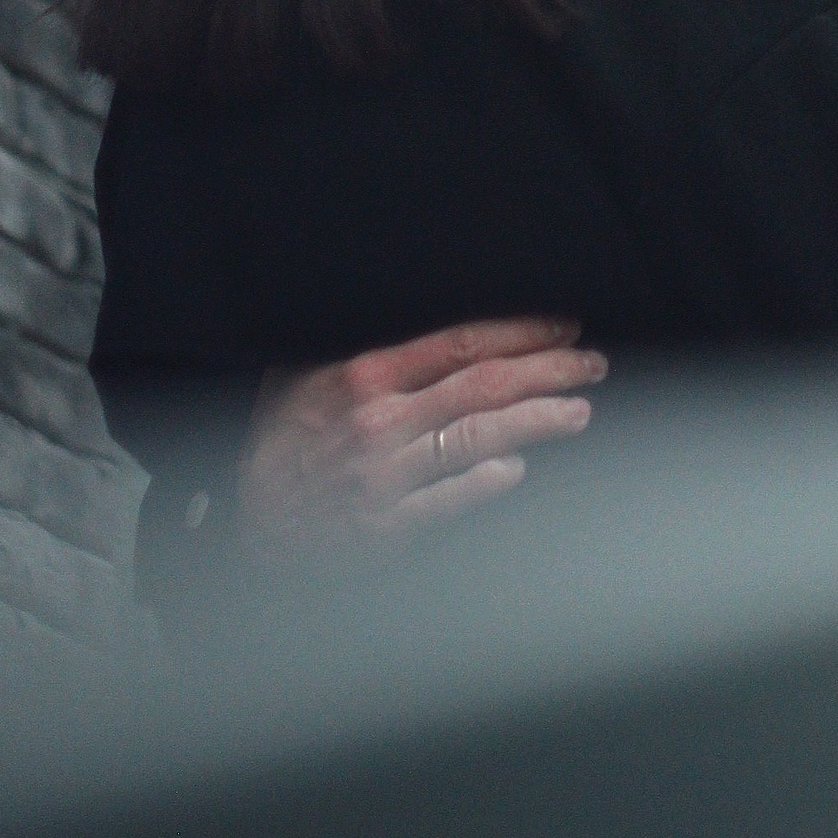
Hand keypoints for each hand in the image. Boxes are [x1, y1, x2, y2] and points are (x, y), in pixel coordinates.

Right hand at [238, 316, 605, 549]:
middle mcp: (380, 422)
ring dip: (537, 421)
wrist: (245, 526)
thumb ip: (359, 346)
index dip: (521, 332)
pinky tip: (520, 467)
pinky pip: (448, 501)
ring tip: (580, 410)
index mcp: (364, 375)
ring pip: (478, 440)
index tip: (563, 325)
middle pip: (484, 387)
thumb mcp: (298, 374)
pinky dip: (486, 481)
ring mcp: (385, 478)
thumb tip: (409, 308)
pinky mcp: (386, 529)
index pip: (461, 343)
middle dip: (547, 370)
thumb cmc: (277, 443)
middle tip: (591, 363)